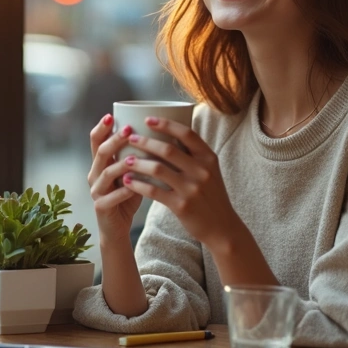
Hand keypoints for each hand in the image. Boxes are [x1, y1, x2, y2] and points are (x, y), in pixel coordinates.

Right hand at [87, 114, 142, 242]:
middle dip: (114, 140)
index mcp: (101, 163)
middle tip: (128, 130)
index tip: (111, 115)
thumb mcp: (130, 173)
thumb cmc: (127, 196)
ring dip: (121, 164)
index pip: (96, 140)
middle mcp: (95, 174)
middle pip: (100, 153)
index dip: (102, 128)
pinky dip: (124, 191)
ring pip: (105, 173)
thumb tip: (158, 132)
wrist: (117, 228)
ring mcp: (96, 191)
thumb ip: (136, 155)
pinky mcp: (101, 207)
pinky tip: (135, 187)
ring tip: (135, 158)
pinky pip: (111, 197)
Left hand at [119, 116, 239, 247]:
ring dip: (138, 163)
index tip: (148, 119)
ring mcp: (192, 188)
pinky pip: (154, 191)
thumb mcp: (210, 171)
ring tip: (125, 160)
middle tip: (130, 138)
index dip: (166, 124)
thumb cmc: (211, 196)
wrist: (222, 227)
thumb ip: (193, 156)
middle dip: (145, 142)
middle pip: (168, 149)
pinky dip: (138, 184)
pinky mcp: (181, 205)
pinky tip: (128, 181)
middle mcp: (202, 171)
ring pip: (158, 169)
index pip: (186, 134)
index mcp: (209, 158)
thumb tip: (167, 134)